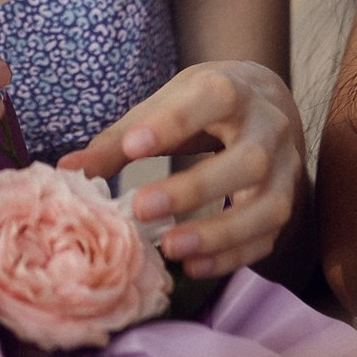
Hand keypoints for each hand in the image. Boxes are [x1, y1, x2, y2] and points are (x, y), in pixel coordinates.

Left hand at [61, 60, 302, 277]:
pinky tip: (194, 266)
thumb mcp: (165, 103)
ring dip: (220, 233)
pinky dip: (233, 256)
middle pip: (248, 160)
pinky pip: (269, 236)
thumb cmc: (203, 105)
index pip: (213, 98)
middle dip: (196, 188)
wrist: (265, 102)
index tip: (132, 147)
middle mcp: (270, 129)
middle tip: (143, 209)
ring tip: (170, 248)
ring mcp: (287, 170)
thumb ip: (122, 138)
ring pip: (269, 206)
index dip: (174, 121)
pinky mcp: (289, 204)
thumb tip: (68, 170)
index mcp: (235, 90)